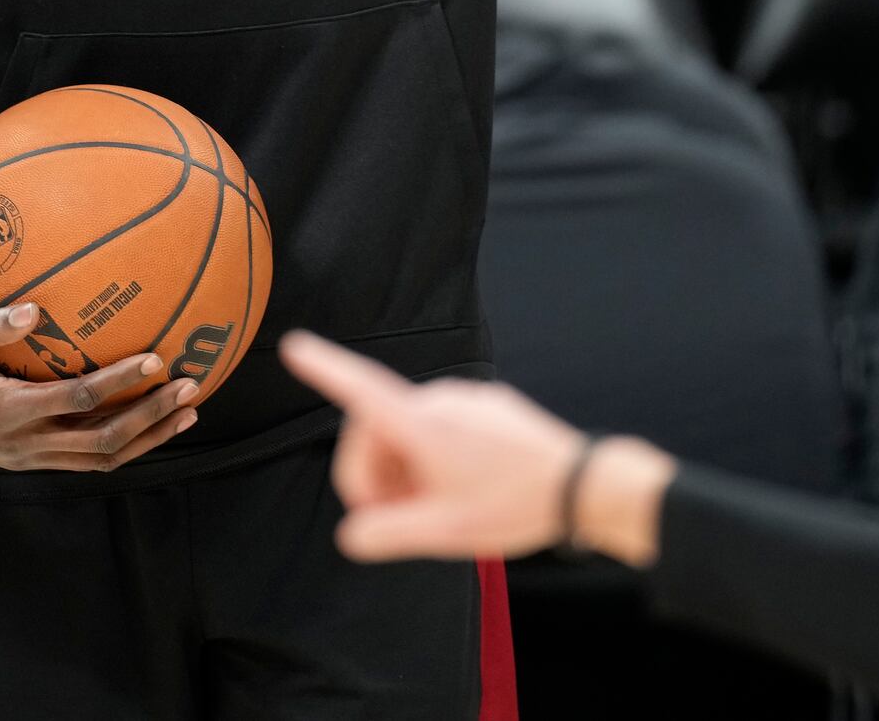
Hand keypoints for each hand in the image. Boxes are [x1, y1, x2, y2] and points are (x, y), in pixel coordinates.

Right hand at [0, 303, 198, 471]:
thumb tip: (36, 307)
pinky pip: (86, 457)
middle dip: (151, 419)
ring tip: (188, 411)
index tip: (155, 358)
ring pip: (100, 460)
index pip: (77, 401)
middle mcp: (23, 445)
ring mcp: (27, 457)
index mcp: (7, 414)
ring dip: (147, 438)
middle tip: (191, 389)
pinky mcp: (28, 458)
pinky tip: (147, 419)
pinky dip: (123, 442)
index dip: (119, 383)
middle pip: (103, 444)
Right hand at [282, 330, 595, 560]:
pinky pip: (442, 426)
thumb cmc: (513, 506)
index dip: (325, 368)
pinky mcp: (489, 405)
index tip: (295, 345)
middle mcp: (441, 400)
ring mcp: (468, 398)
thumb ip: (387, 533)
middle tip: (393, 519)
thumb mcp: (444, 532)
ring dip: (405, 468)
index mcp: (423, 424)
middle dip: (374, 472)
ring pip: (410, 430)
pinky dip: (434, 456)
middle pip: (377, 428)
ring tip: (434, 508)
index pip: (362, 389)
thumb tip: (354, 533)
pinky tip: (464, 488)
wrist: (583, 485)